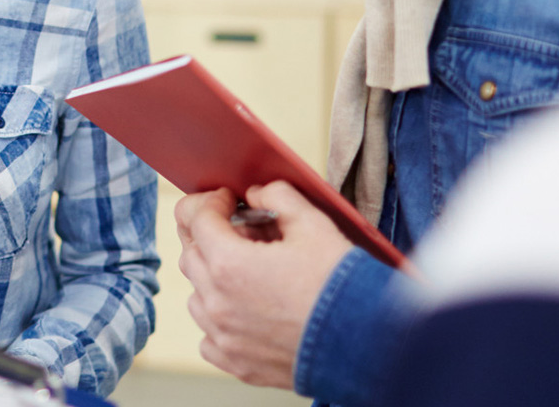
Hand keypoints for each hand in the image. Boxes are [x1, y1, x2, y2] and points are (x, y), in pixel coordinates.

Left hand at [173, 182, 353, 388]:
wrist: (367, 343)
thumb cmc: (341, 284)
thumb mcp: (314, 223)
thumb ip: (278, 197)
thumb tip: (256, 194)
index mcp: (229, 263)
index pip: (195, 218)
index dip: (211, 201)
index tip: (227, 199)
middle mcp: (217, 302)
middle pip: (191, 254)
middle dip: (210, 234)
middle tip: (242, 230)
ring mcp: (224, 336)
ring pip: (196, 296)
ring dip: (212, 277)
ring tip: (247, 270)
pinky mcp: (237, 362)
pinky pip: (209, 336)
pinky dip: (220, 319)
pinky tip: (246, 309)